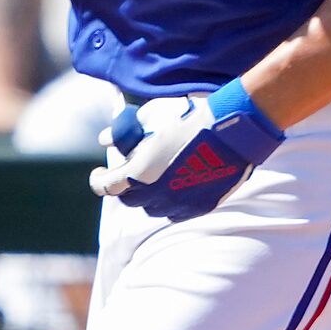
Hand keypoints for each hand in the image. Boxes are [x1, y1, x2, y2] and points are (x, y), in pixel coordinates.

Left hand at [88, 81, 286, 220]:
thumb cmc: (190, 118)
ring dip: (149, 196)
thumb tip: (105, 139)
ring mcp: (179, 204)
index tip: (98, 171)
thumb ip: (123, 133)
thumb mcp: (150, 117)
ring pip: (153, 208)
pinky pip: (177, 212)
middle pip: (129, 199)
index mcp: (137, 173)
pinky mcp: (200, 207)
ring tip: (155, 178)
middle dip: (126, 186)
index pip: (105, 186)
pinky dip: (171, 202)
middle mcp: (155, 194)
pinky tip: (176, 186)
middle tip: (130, 172)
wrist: (232, 129)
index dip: (98, 180)